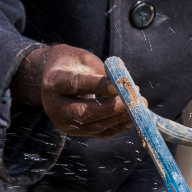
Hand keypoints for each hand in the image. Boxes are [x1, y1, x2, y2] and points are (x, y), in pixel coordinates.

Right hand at [12, 44, 132, 138]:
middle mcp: (55, 106)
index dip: (97, 86)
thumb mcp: (82, 58)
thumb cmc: (70, 63)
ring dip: (119, 118)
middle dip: (111, 108)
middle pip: (84, 112)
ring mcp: (64, 122)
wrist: (51, 79)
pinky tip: (134, 118)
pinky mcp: (76, 131)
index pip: (75, 85)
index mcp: (53, 82)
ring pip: (94, 126)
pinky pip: (100, 132)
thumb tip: (123, 83)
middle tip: (134, 100)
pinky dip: (118, 126)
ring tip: (140, 107)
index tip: (117, 86)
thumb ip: (100, 70)